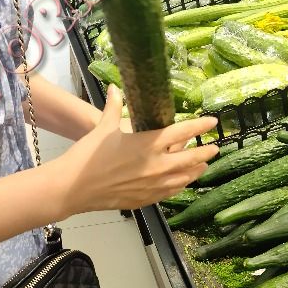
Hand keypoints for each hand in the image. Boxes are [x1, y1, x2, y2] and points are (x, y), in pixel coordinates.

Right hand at [54, 85, 218, 216]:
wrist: (73, 188)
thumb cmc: (87, 155)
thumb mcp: (103, 128)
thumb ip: (113, 107)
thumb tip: (114, 88)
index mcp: (147, 144)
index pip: (181, 132)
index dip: (199, 126)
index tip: (212, 122)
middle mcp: (155, 166)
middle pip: (189, 159)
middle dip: (204, 153)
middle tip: (215, 148)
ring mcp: (151, 185)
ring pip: (182, 178)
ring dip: (195, 171)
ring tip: (203, 166)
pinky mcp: (143, 199)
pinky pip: (169, 192)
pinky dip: (179, 185)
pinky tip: (182, 183)